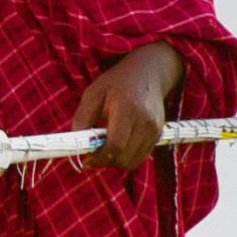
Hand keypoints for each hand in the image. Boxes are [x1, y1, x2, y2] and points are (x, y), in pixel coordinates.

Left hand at [69, 43, 182, 170]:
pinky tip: (116, 146)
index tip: (85, 160)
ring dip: (115, 162)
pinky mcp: (158, 135)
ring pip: (132, 162)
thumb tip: (77, 145)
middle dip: (104, 162)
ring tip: (103, 148)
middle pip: (124, 158)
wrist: (147, 74)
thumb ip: (82, 119)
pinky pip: (140, 157)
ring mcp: (155, 130)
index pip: (115, 145)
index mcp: (127, 110)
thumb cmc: (116, 83)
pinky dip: (125, 158)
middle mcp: (145, 123)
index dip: (99, 158)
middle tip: (91, 155)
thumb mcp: (92, 94)